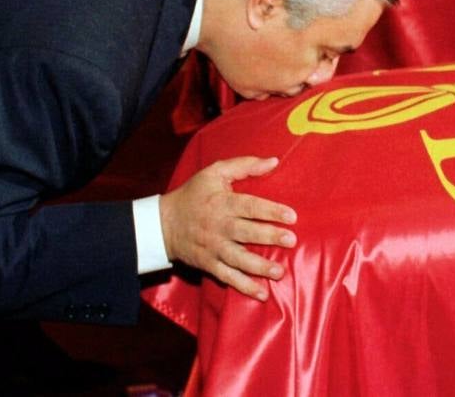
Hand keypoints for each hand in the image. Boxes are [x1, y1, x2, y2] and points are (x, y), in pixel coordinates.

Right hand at [159, 156, 296, 300]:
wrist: (163, 223)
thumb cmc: (194, 194)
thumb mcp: (215, 172)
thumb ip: (244, 165)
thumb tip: (274, 161)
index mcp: (222, 202)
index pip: (250, 206)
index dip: (271, 210)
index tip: (291, 216)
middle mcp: (218, 226)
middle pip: (247, 232)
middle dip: (269, 237)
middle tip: (291, 240)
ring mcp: (213, 247)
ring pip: (238, 259)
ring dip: (260, 266)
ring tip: (280, 271)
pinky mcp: (208, 264)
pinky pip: (227, 277)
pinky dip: (243, 286)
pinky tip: (261, 293)